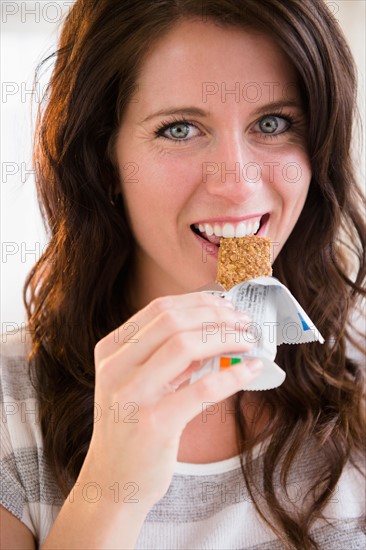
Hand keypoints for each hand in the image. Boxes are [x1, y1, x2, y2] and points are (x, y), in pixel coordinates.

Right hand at [83, 292, 260, 510]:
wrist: (114, 481)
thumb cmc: (132, 427)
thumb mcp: (139, 382)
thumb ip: (166, 356)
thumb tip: (213, 330)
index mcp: (111, 351)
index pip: (159, 309)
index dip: (199, 302)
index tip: (227, 307)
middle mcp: (115, 368)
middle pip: (173, 320)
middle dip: (215, 316)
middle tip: (243, 323)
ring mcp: (131, 395)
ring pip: (184, 345)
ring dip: (224, 338)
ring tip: (247, 342)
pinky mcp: (153, 424)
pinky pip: (201, 389)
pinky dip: (233, 375)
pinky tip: (252, 370)